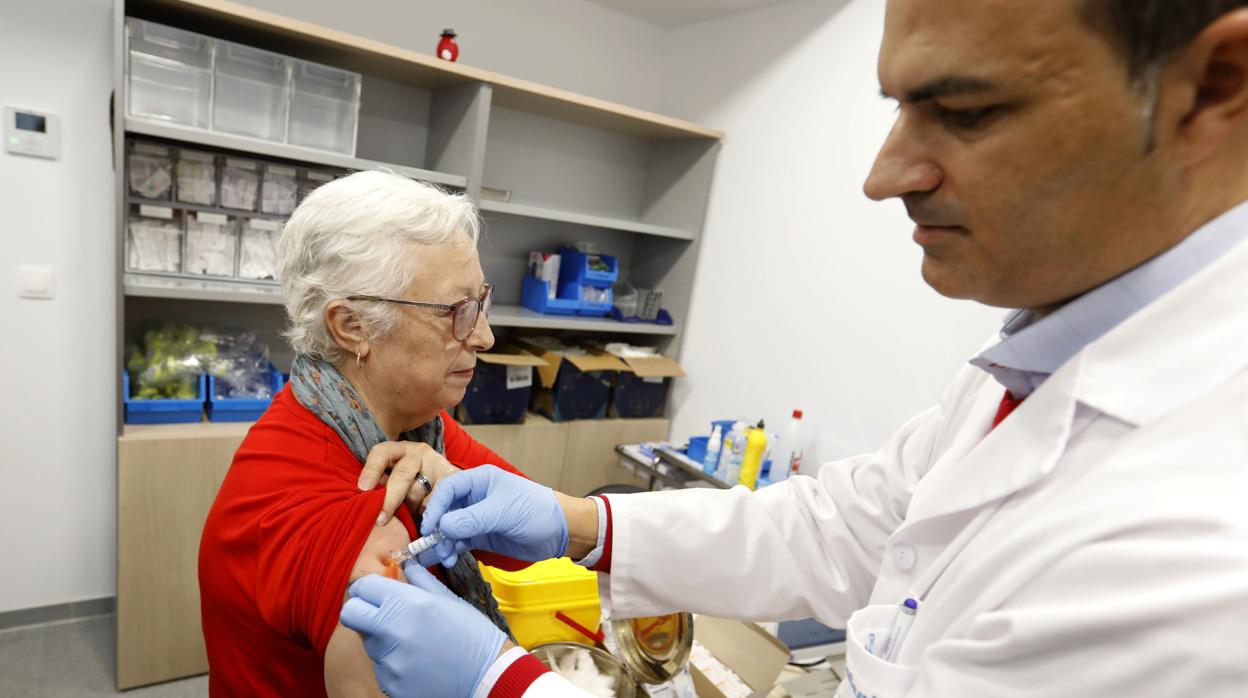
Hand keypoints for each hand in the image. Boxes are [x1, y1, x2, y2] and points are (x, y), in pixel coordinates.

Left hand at [340, 564, 508, 697]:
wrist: (487, 678)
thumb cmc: (473, 635)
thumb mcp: (448, 600)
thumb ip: (420, 580)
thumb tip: (406, 564)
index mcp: (407, 604)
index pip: (362, 587)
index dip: (369, 587)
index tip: (377, 591)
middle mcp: (392, 632)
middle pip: (351, 613)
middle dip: (361, 609)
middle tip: (380, 612)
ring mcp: (388, 661)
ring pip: (367, 640)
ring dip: (382, 637)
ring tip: (412, 640)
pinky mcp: (389, 683)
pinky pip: (380, 664)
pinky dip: (392, 661)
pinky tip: (416, 660)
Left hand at [358, 442, 460, 525]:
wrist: (439, 482)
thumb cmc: (406, 486)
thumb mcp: (389, 480)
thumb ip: (379, 487)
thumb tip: (364, 506)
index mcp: (398, 449)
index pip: (382, 453)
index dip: (371, 469)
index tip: (363, 488)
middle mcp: (418, 452)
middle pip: (401, 475)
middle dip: (390, 500)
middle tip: (381, 520)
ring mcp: (437, 463)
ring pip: (419, 491)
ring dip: (411, 508)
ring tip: (410, 515)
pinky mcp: (452, 476)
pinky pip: (438, 499)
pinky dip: (430, 513)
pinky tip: (427, 519)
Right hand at [420, 465, 568, 566]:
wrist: (561, 532)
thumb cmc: (537, 511)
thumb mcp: (504, 512)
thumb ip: (472, 519)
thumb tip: (443, 527)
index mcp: (480, 480)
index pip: (448, 489)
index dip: (435, 507)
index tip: (429, 527)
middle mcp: (475, 497)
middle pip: (445, 510)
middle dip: (437, 529)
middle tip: (433, 546)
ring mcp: (477, 517)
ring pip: (450, 528)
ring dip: (443, 542)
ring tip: (444, 557)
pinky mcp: (482, 535)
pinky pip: (459, 541)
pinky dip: (452, 550)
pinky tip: (450, 559)